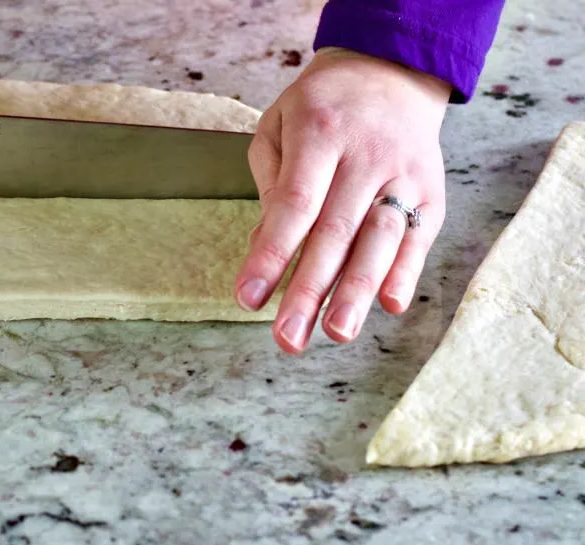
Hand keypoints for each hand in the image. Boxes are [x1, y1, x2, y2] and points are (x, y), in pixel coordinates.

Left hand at [235, 47, 450, 353]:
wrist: (391, 70)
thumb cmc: (320, 107)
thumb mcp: (279, 126)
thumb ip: (271, 184)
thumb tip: (264, 248)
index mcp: (319, 135)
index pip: (294, 205)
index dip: (272, 254)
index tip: (247, 298)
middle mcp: (366, 156)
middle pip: (336, 232)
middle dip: (310, 290)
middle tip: (287, 339)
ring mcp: (404, 175)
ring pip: (381, 239)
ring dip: (359, 291)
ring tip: (337, 333)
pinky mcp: (432, 192)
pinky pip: (419, 237)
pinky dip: (407, 272)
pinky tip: (391, 305)